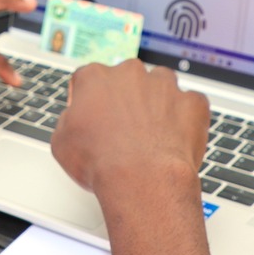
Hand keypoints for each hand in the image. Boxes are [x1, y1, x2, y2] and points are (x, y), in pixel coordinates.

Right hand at [51, 59, 208, 202]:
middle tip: (124, 130)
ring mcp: (164, 85)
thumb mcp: (61, 143)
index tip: (94, 117)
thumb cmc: (102, 163)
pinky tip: (175, 139)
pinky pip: (190, 104)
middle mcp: (130, 73)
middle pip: (128, 79)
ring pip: (161, 86)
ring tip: (152, 134)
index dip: (91, 101)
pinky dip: (186, 118)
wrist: (141, 181)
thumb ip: (69, 120)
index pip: (90, 79)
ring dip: (157, 104)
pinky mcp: (192, 102)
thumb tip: (76, 120)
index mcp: (95, 78)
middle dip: (127, 100)